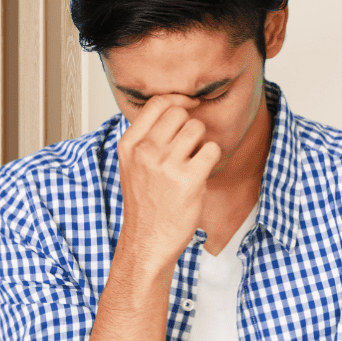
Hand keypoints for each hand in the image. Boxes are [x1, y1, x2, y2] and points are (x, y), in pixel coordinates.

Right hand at [116, 94, 221, 271]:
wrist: (147, 242)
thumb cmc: (145, 204)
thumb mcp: (132, 165)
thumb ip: (146, 137)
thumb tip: (174, 105)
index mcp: (129, 145)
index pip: (156, 103)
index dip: (178, 99)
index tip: (189, 104)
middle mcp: (145, 151)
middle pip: (180, 113)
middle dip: (190, 126)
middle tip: (187, 149)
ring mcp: (166, 165)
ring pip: (198, 129)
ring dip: (201, 143)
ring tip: (192, 163)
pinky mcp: (189, 180)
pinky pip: (212, 149)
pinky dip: (212, 158)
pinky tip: (200, 173)